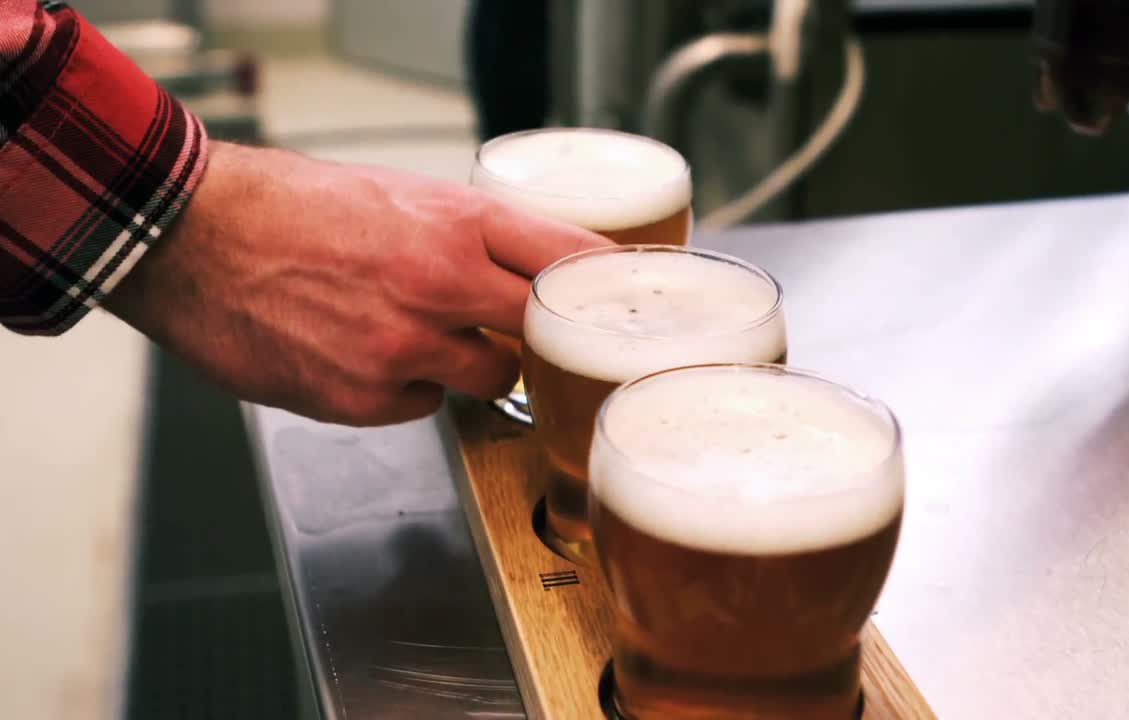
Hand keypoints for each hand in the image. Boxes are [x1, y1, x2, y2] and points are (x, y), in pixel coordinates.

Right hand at [107, 141, 608, 425]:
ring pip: (490, 378)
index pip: (572, 259)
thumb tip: (533, 266)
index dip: (603, 286)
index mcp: (455, 223)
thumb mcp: (401, 193)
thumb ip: (472, 233)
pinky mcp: (363, 399)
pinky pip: (423, 407)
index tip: (616, 302)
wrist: (194, 239)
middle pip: (547, 331)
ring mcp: (403, 349)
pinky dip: (409, 390)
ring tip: (418, 332)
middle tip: (528, 331)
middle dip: (544, 335)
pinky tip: (367, 356)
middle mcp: (440, 286)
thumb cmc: (291, 208)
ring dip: (472, 363)